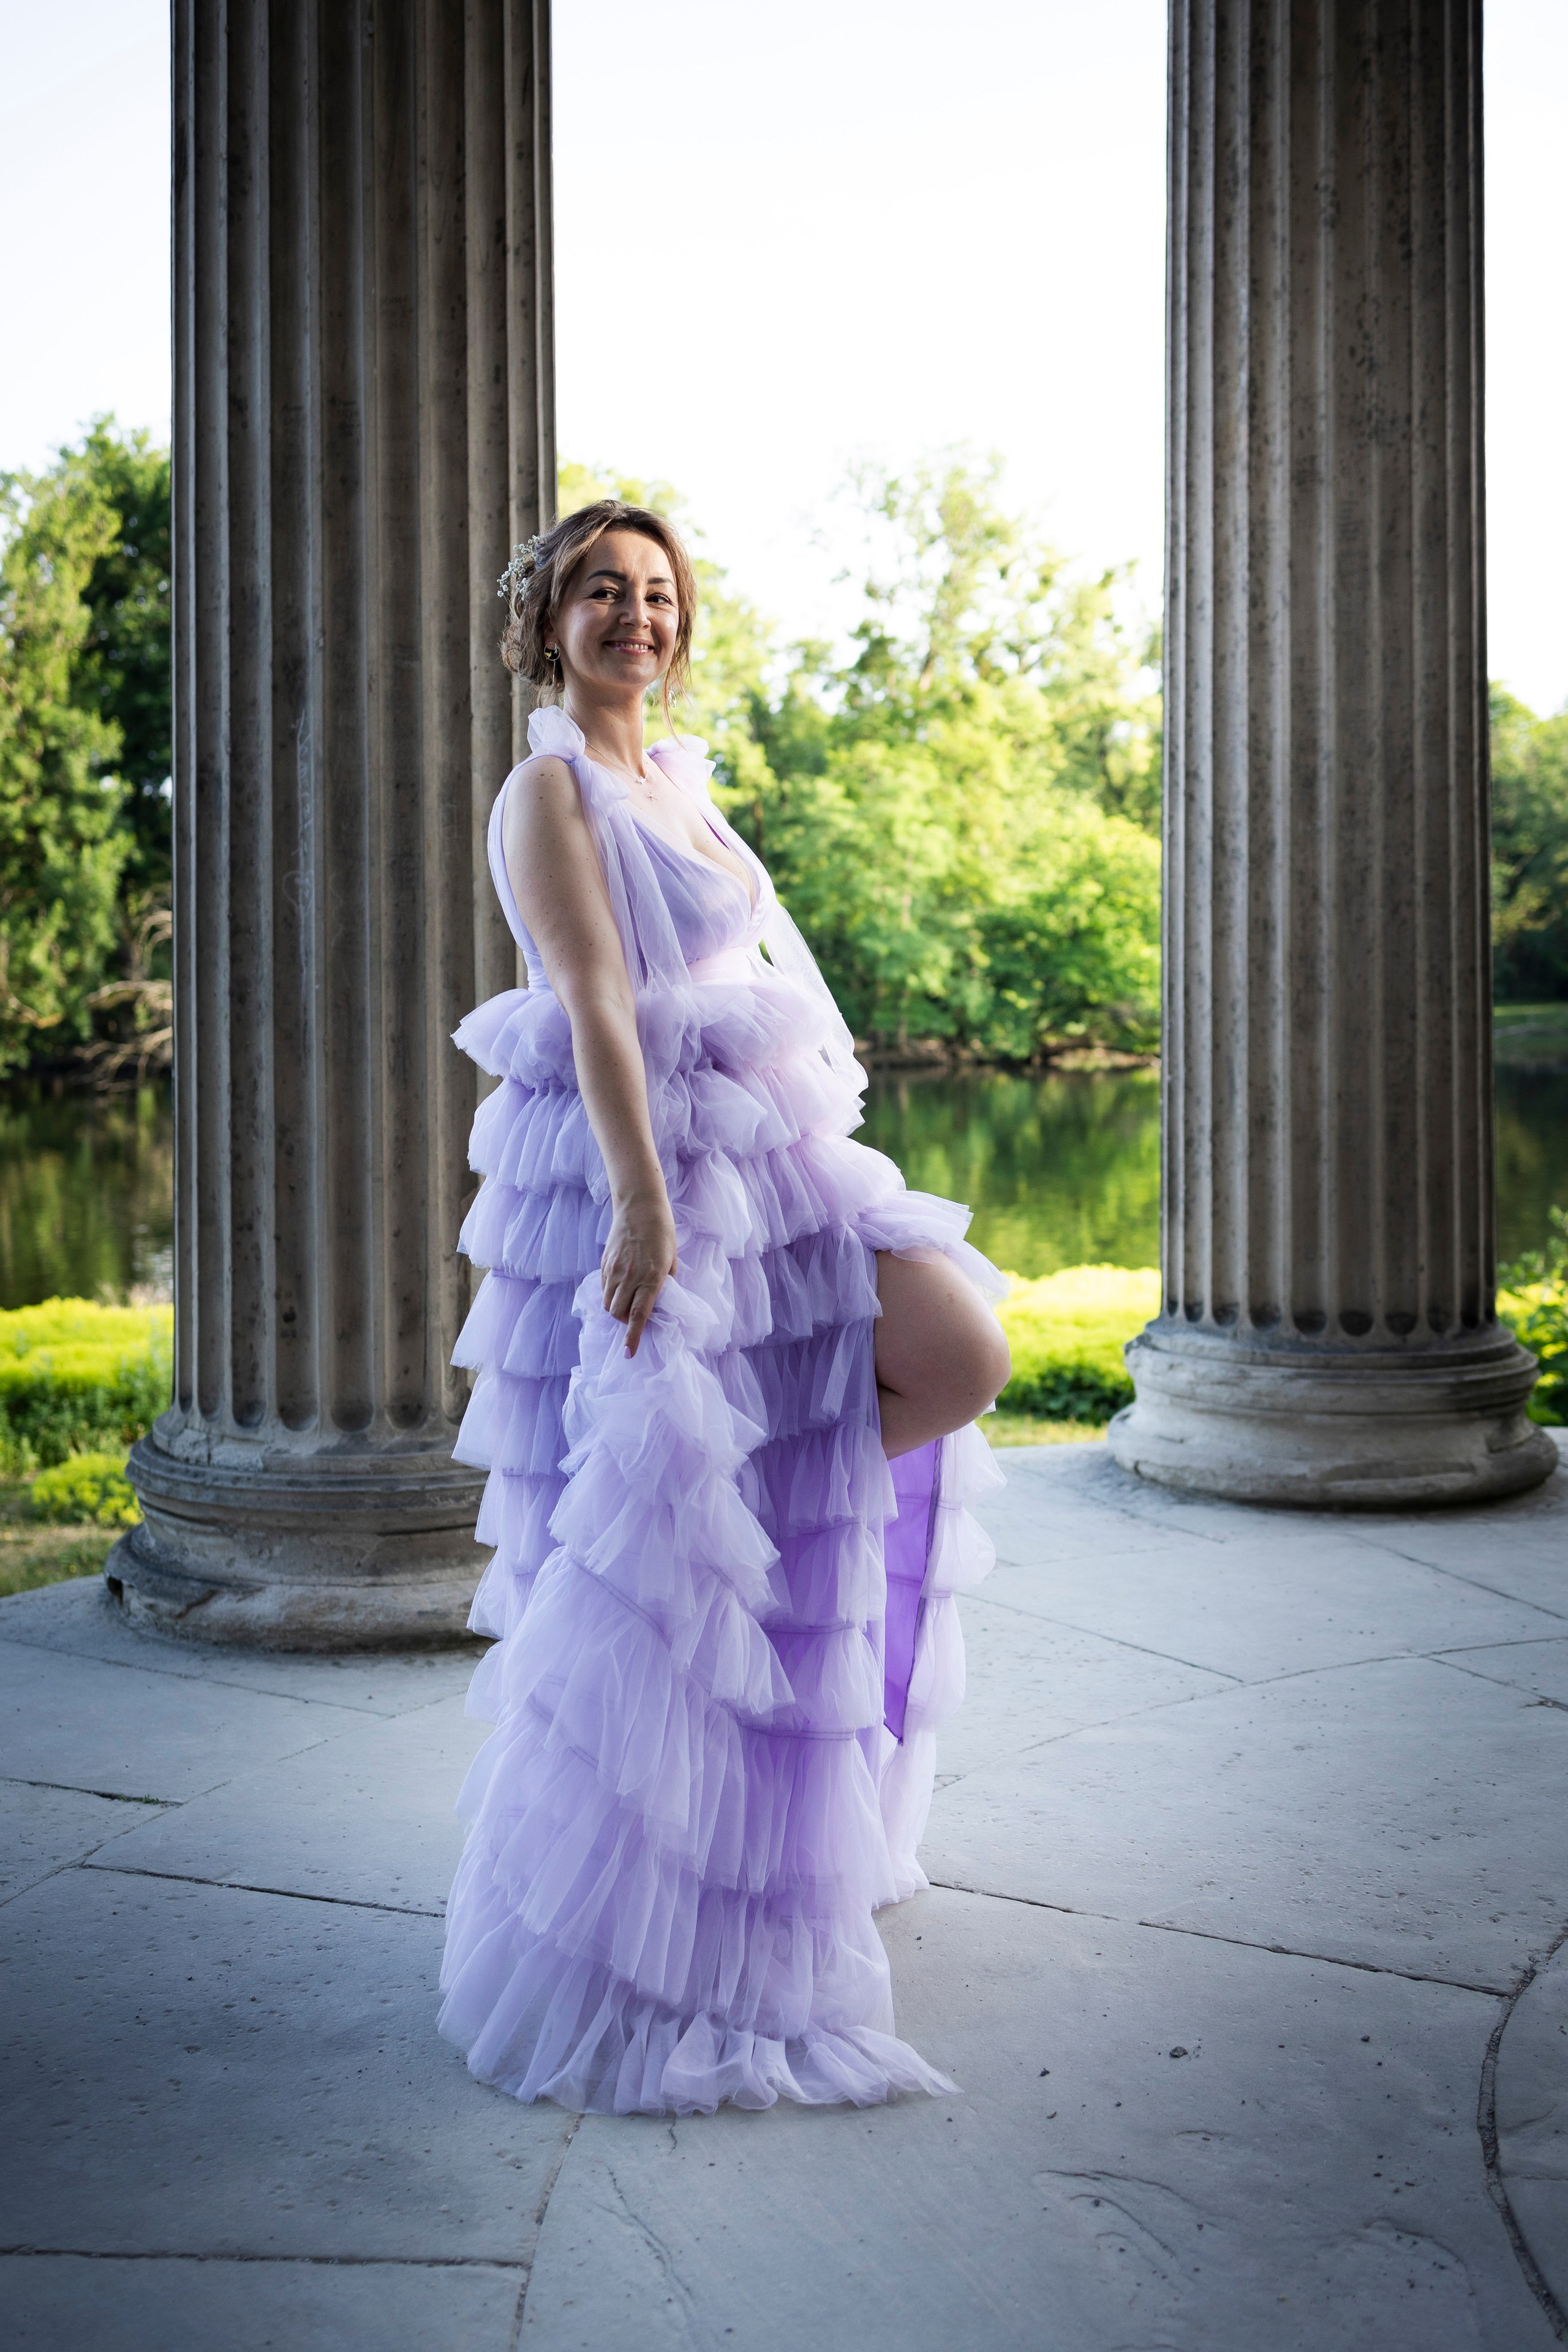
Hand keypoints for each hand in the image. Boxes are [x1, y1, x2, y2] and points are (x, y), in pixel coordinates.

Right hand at [601, 1187, 677, 1356]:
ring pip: (607, 1304)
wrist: (639, 1206)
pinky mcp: (605, 1263)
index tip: (628, 1354)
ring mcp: (614, 1270)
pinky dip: (610, 1296)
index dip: (633, 1337)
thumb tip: (658, 1302)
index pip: (638, 1315)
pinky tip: (619, 1289)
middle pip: (617, 1314)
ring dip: (615, 1311)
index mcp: (652, 1278)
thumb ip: (665, 1283)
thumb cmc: (662, 1233)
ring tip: (626, 1305)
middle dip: (623, 1324)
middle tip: (633, 1321)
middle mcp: (630, 1277)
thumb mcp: (671, 1260)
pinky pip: (603, 1289)